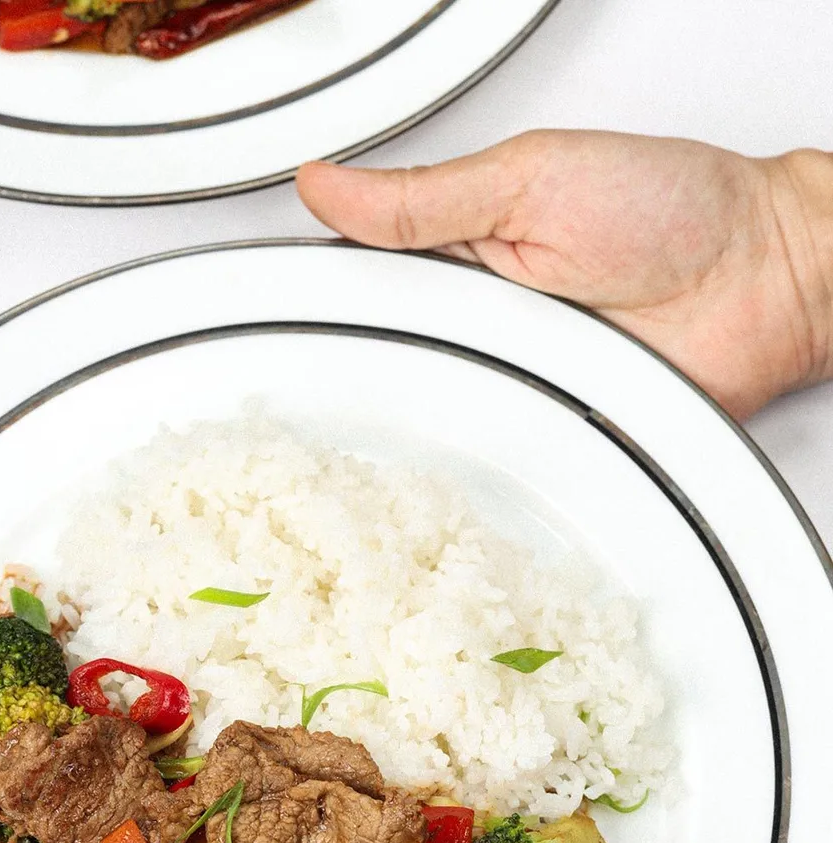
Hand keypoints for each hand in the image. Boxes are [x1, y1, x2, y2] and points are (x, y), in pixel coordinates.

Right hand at [297, 132, 832, 418]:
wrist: (765, 280)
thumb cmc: (673, 210)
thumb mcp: (530, 181)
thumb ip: (424, 198)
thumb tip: (327, 185)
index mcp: (461, 253)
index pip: (367, 286)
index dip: (322, 308)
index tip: (273, 322)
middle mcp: (484, 327)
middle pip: (393, 366)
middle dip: (371, 375)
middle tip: (352, 376)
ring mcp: (517, 387)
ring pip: (438, 424)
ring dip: (429, 421)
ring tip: (430, 411)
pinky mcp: (552, 438)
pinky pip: (500, 464)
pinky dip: (486, 466)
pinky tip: (475, 453)